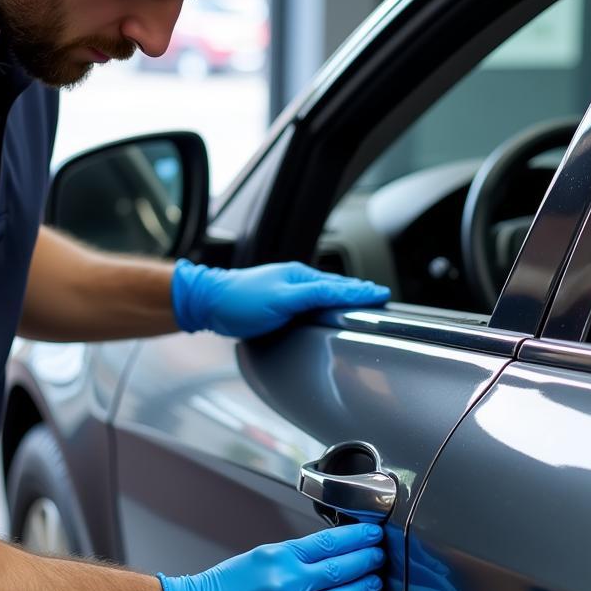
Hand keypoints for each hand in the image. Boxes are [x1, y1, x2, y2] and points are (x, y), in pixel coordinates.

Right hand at [156, 524, 384, 590]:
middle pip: (340, 569)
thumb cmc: (217, 588)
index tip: (372, 534)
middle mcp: (288, 584)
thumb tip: (322, 557)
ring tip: (375, 582)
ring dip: (362, 590)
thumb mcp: (255, 558)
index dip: (356, 538)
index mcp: (279, 558)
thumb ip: (289, 559)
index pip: (328, 542)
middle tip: (381, 556)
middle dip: (366, 561)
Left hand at [171, 259, 390, 337]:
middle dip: (356, 293)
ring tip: (361, 302)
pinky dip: (324, 306)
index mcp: (300, 277)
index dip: (362, 292)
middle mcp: (295, 282)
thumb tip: (344, 291)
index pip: (339, 286)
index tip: (383, 294)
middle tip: (379, 297)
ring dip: (342, 298)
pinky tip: (326, 312)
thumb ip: (313, 295)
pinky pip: (309, 305)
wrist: (208, 303)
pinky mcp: (277, 305)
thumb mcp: (281, 299)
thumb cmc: (240, 300)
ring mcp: (286, 293)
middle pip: (334, 288)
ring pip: (322, 296)